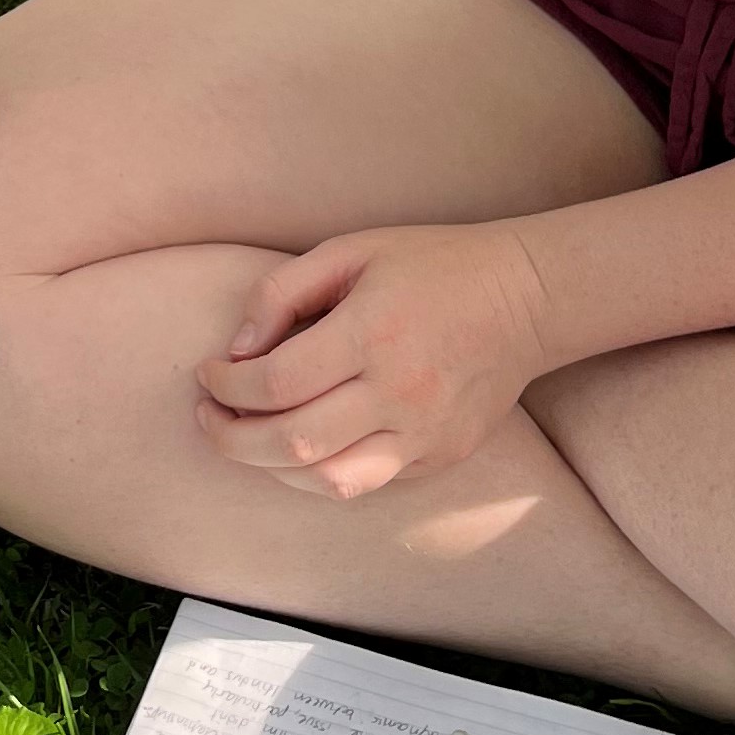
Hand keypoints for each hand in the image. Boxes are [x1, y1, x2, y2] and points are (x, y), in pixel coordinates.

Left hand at [192, 223, 557, 496]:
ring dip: (270, 468)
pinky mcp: (440, 456)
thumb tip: (236, 350)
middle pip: (291, 443)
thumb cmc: (432, 266)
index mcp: (372, 334)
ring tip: (246, 438)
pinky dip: (318, 473)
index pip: (275, 383)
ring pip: (327, 480)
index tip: (208, 374)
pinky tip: (297, 447)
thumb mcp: (351, 251)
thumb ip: (282, 293)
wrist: (526, 299)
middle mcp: (399, 393)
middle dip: (230, 438)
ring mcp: (424, 434)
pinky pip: (365, 483)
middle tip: (208, 416)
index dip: (225, 386)